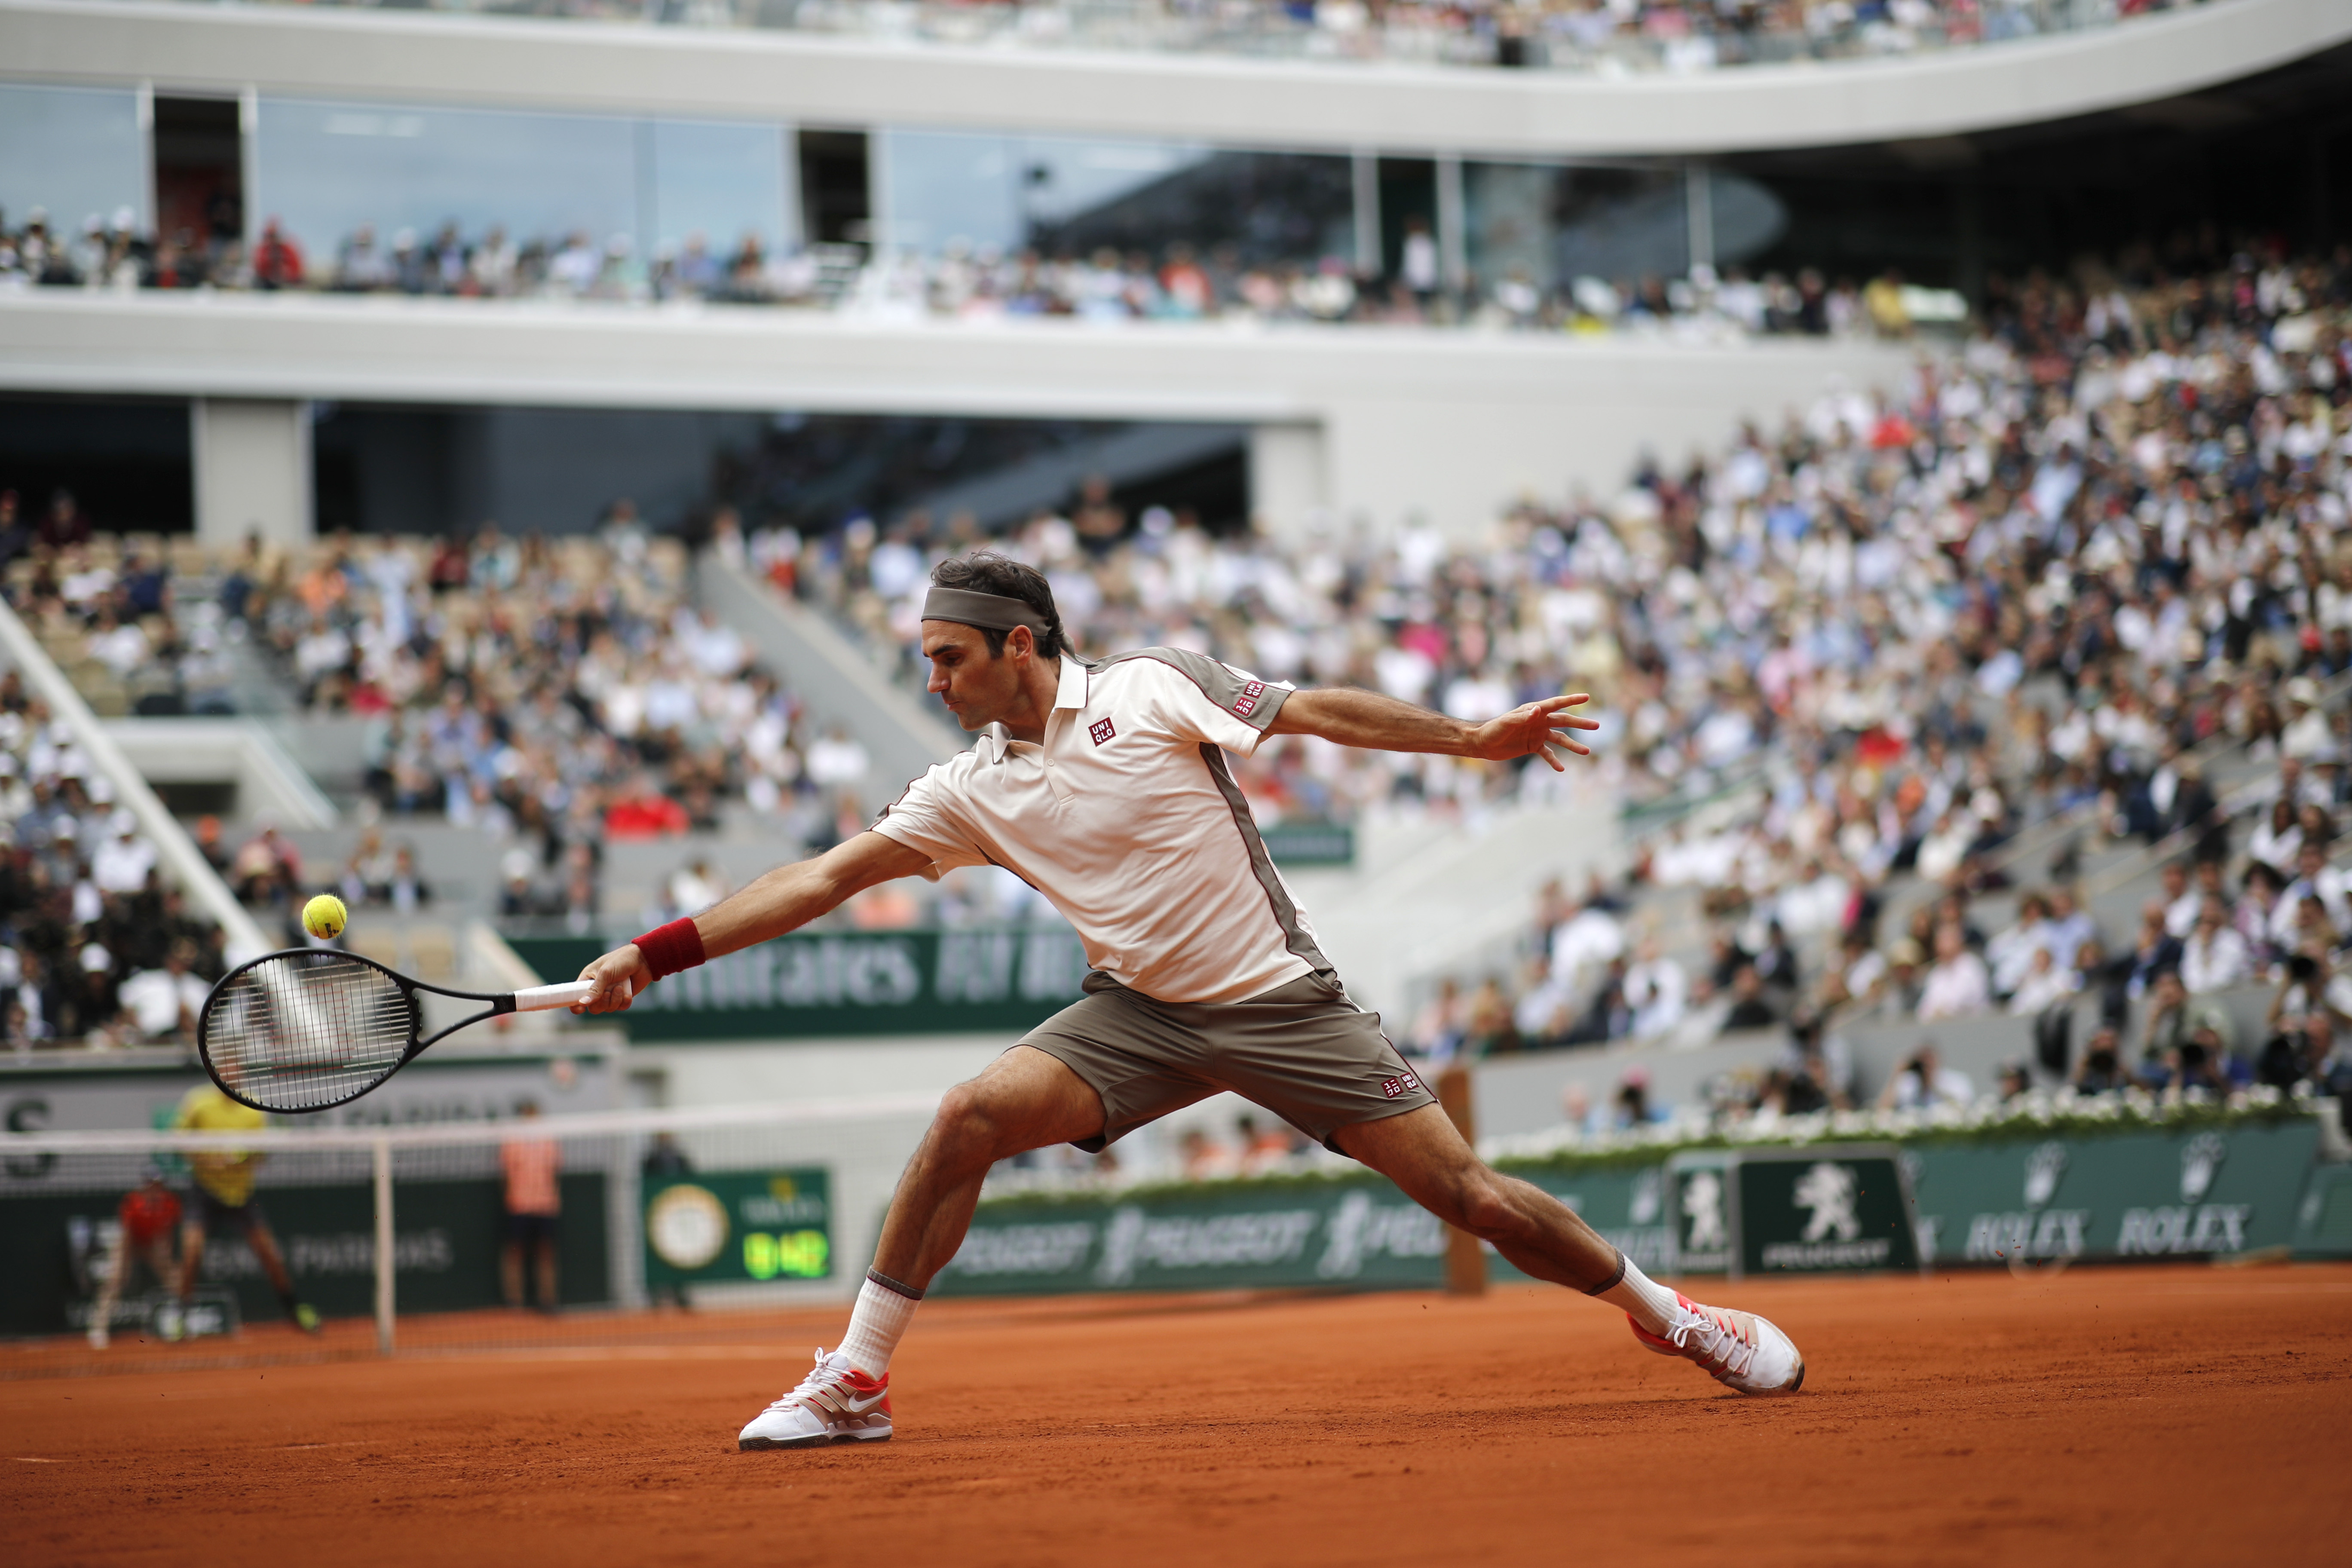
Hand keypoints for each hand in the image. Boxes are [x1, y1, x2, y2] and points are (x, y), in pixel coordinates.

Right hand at [575, 944, 650, 1013]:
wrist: (644, 959)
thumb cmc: (621, 960)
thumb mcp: (606, 972)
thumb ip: (595, 988)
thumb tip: (583, 1003)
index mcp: (588, 979)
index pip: (575, 996)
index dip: (575, 1004)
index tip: (580, 1009)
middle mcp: (598, 988)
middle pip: (593, 1007)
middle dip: (601, 1003)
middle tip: (607, 993)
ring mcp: (610, 994)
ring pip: (607, 1008)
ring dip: (614, 1000)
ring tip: (619, 987)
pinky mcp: (622, 998)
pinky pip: (620, 1008)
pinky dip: (624, 1001)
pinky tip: (627, 991)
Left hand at [1467, 694, 1598, 770]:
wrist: (1482, 743)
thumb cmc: (1492, 729)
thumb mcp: (1507, 723)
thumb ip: (1523, 716)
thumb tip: (1537, 710)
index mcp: (1533, 711)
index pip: (1556, 704)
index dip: (1571, 700)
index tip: (1587, 696)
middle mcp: (1538, 721)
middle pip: (1564, 721)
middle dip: (1580, 723)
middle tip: (1597, 725)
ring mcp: (1537, 734)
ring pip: (1560, 739)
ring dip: (1573, 745)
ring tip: (1587, 752)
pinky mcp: (1533, 746)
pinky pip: (1548, 754)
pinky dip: (1554, 761)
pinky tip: (1562, 769)